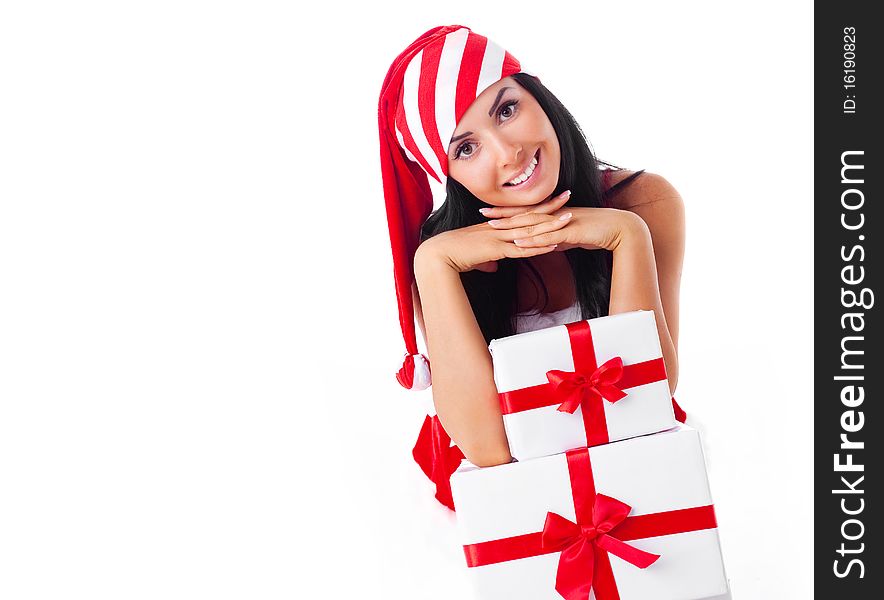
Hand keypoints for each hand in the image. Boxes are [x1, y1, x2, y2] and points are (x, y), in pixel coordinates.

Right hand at [415, 191, 573, 273]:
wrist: (438, 255)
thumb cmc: (452, 255)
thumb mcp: (474, 257)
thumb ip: (486, 260)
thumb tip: (493, 267)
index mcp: (494, 226)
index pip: (520, 213)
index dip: (536, 206)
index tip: (552, 199)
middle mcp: (498, 228)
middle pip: (529, 215)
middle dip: (549, 206)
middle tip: (568, 196)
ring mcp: (498, 237)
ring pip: (529, 229)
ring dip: (550, 225)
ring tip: (568, 219)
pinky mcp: (496, 250)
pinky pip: (522, 248)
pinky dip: (539, 246)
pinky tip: (554, 245)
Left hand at [484, 202, 644, 252]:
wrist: (620, 229)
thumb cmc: (597, 232)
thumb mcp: (572, 236)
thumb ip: (559, 238)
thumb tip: (549, 244)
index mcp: (554, 215)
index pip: (526, 212)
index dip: (507, 211)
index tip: (488, 211)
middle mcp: (555, 215)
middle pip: (524, 214)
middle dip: (502, 214)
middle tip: (481, 212)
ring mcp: (562, 222)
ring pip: (533, 224)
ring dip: (512, 226)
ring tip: (493, 227)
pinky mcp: (570, 231)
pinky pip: (548, 236)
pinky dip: (533, 240)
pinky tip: (519, 242)